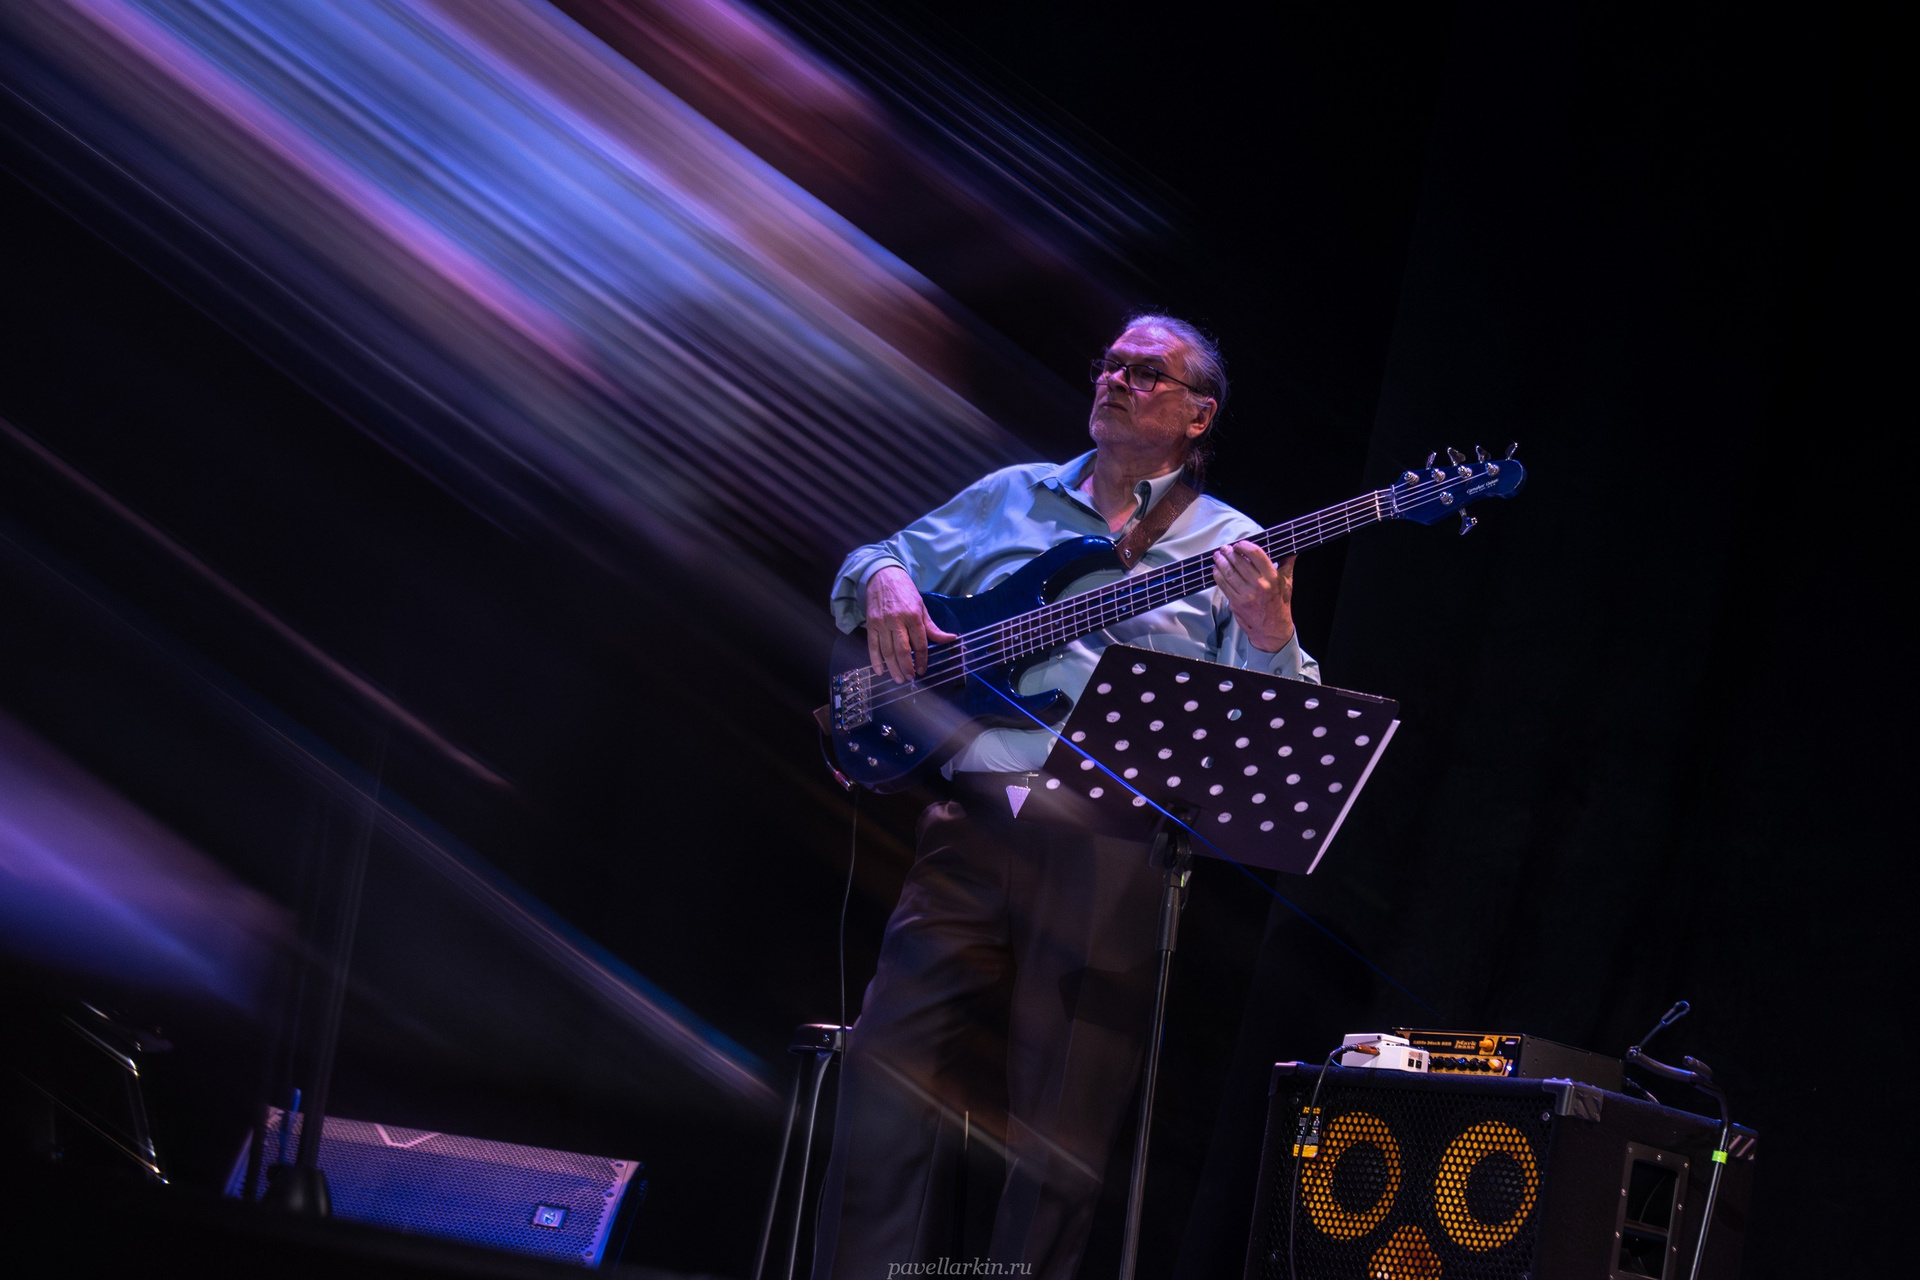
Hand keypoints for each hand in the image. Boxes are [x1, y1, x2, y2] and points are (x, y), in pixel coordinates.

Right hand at [865, 566, 958, 682]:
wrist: (883, 576)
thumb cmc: (905, 592)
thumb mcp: (922, 607)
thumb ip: (933, 627)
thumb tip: (951, 639)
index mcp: (913, 616)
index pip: (920, 643)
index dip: (922, 659)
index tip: (923, 670)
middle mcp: (897, 620)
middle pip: (902, 650)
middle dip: (907, 667)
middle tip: (910, 678)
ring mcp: (882, 623)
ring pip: (887, 651)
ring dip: (892, 668)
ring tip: (898, 679)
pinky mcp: (871, 624)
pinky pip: (872, 646)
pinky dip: (875, 661)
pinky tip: (880, 671)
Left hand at [1212, 541, 1294, 651]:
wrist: (1272, 630)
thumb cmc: (1280, 605)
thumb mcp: (1288, 584)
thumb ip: (1287, 565)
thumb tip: (1291, 551)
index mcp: (1272, 577)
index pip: (1256, 554)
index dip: (1244, 546)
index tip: (1239, 544)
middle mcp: (1259, 585)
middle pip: (1239, 562)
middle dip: (1229, 553)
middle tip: (1224, 548)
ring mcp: (1246, 594)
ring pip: (1228, 572)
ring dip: (1220, 562)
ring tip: (1218, 556)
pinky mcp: (1236, 603)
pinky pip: (1223, 585)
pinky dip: (1217, 575)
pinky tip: (1216, 570)